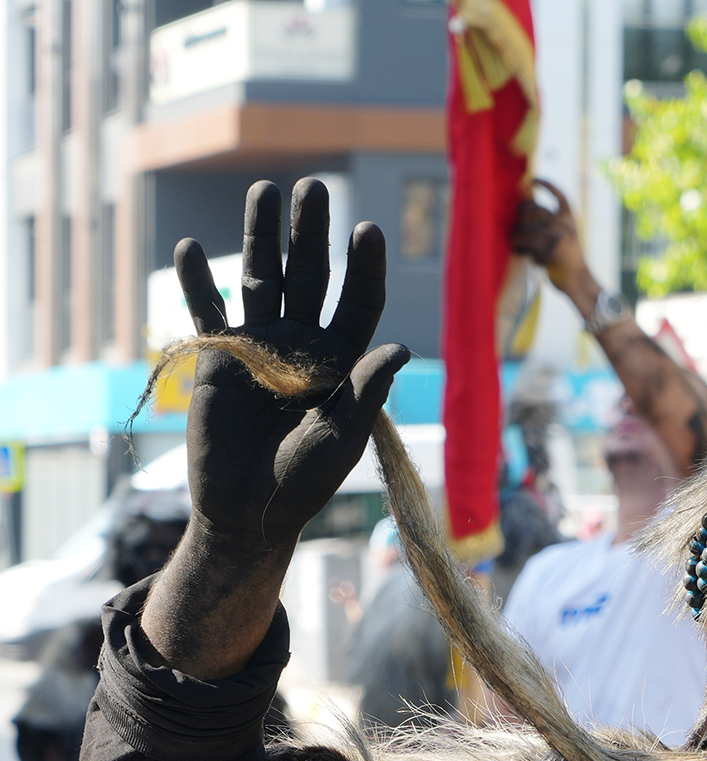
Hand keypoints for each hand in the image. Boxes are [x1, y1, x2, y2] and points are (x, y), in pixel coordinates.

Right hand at [176, 178, 408, 548]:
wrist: (249, 510)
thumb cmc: (304, 482)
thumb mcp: (342, 438)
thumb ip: (366, 392)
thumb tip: (401, 347)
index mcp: (343, 362)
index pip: (359, 304)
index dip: (364, 268)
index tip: (368, 230)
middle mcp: (305, 345)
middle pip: (311, 277)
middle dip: (312, 233)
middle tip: (313, 188)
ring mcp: (262, 346)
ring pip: (263, 279)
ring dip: (262, 237)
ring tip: (264, 190)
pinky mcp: (221, 357)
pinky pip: (207, 312)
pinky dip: (196, 283)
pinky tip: (189, 248)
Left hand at [510, 178, 588, 292]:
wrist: (578, 280)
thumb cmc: (568, 258)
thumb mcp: (567, 235)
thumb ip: (551, 221)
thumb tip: (526, 203)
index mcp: (570, 220)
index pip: (559, 196)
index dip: (546, 185)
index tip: (532, 180)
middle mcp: (564, 226)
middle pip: (534, 209)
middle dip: (521, 213)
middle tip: (517, 222)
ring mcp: (557, 238)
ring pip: (525, 227)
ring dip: (515, 234)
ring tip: (514, 240)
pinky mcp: (548, 253)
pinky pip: (526, 245)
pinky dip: (519, 248)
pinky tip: (519, 251)